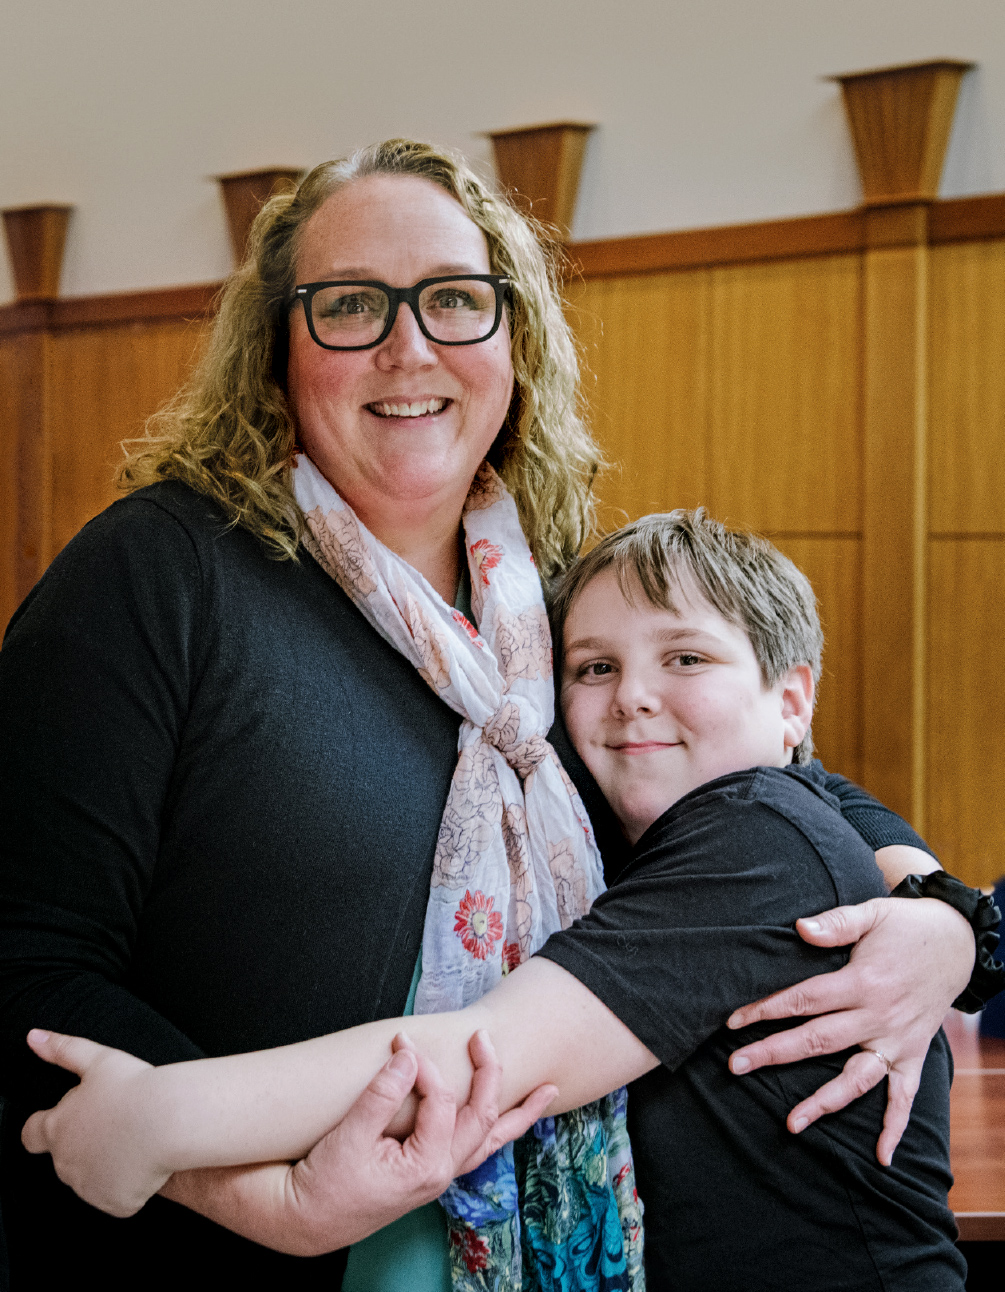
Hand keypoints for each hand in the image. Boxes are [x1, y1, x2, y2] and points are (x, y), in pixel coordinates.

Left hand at [21, 1029, 163, 1215]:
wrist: (168, 1120)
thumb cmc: (134, 1088)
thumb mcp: (98, 1060)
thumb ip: (62, 1050)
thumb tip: (34, 1037)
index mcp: (56, 1129)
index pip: (31, 1135)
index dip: (43, 1127)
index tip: (67, 1120)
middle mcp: (65, 1162)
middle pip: (66, 1156)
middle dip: (85, 1143)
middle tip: (115, 1124)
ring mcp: (89, 1187)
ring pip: (91, 1177)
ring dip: (105, 1163)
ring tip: (132, 1140)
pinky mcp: (114, 1203)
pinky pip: (117, 1196)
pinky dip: (128, 1184)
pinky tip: (143, 1162)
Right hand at [162, 1030, 555, 1254]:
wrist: (307, 1219)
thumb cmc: (326, 1181)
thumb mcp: (350, 1135)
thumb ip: (383, 1093)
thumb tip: (410, 1054)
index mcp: (426, 1166)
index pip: (441, 1103)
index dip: (424, 1069)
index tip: (401, 1043)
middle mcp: (441, 1172)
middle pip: (481, 1118)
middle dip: (489, 1074)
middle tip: (484, 1037)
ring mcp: (439, 1174)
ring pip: (490, 1139)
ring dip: (517, 1112)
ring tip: (546, 1090)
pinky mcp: (430, 1170)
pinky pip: (476, 1148)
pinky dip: (497, 1129)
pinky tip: (508, 1117)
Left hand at [726, 896, 973, 1164]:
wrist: (956, 943)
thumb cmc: (906, 926)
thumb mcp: (872, 914)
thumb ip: (836, 923)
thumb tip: (800, 927)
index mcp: (862, 982)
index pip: (804, 1000)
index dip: (766, 1010)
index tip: (732, 1022)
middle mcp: (878, 1018)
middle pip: (818, 1041)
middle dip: (773, 1054)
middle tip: (735, 1066)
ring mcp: (897, 1041)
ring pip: (855, 1079)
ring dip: (823, 1103)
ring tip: (790, 1124)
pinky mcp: (914, 1055)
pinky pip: (905, 1097)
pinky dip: (894, 1127)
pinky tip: (881, 1158)